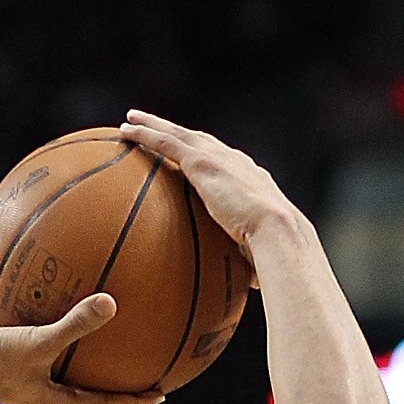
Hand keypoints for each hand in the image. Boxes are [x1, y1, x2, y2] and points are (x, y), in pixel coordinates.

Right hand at [0, 296, 164, 403]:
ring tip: (108, 366)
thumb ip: (75, 324)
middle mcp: (49, 402)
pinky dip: (64, 352)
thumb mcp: (37, 341)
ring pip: (73, 392)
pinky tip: (62, 325)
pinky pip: (50, 363)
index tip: (159, 397)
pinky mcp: (17, 371)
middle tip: (145, 394)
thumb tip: (111, 303)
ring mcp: (32, 389)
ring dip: (93, 386)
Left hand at [121, 111, 286, 260]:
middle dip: (176, 130)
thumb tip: (256, 283)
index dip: (205, 154)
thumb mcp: (260, 251)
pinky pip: (166, 144)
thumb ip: (250, 257)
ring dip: (154, 125)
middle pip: (198, 140)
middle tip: (152, 124)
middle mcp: (234, 161)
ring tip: (131, 120)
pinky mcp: (201, 163)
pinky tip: (125, 131)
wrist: (277, 232)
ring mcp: (218, 158)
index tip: (192, 153)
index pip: (223, 162)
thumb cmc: (274, 251)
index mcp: (249, 179)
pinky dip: (145, 135)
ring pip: (178, 134)